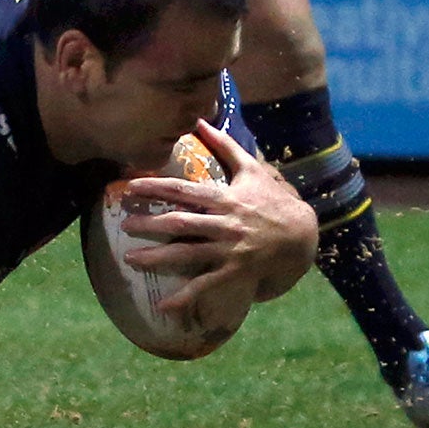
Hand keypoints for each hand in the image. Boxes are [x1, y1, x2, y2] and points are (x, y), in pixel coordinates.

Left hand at [117, 120, 317, 313]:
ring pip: (188, 255)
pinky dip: (185, 298)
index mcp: (225, 199)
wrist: (305, 236)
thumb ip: (225, 145)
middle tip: (123, 225)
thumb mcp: (253, 170)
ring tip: (129, 259)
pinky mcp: (236, 273)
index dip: (155, 188)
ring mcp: (230, 251)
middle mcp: (225, 225)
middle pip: (180, 224)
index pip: (183, 191)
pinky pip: (207, 287)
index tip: (130, 186)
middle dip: (149, 225)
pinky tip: (163, 307)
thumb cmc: (274, 200)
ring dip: (156, 259)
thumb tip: (201, 119)